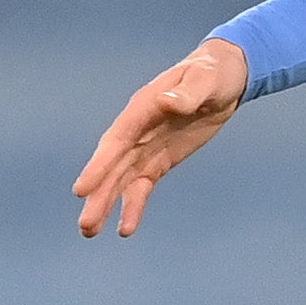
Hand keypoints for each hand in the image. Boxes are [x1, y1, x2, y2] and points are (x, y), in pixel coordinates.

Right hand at [72, 39, 248, 238]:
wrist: (223, 79)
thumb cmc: (213, 72)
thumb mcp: (206, 79)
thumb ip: (187, 92)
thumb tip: (167, 101)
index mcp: (143, 109)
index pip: (116, 141)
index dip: (98, 166)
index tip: (82, 190)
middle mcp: (136, 131)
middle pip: (112, 167)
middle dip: (98, 195)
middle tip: (85, 225)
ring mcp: (145, 148)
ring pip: (120, 180)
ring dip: (105, 205)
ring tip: (89, 232)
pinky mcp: (158, 161)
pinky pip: (141, 187)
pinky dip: (133, 207)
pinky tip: (125, 230)